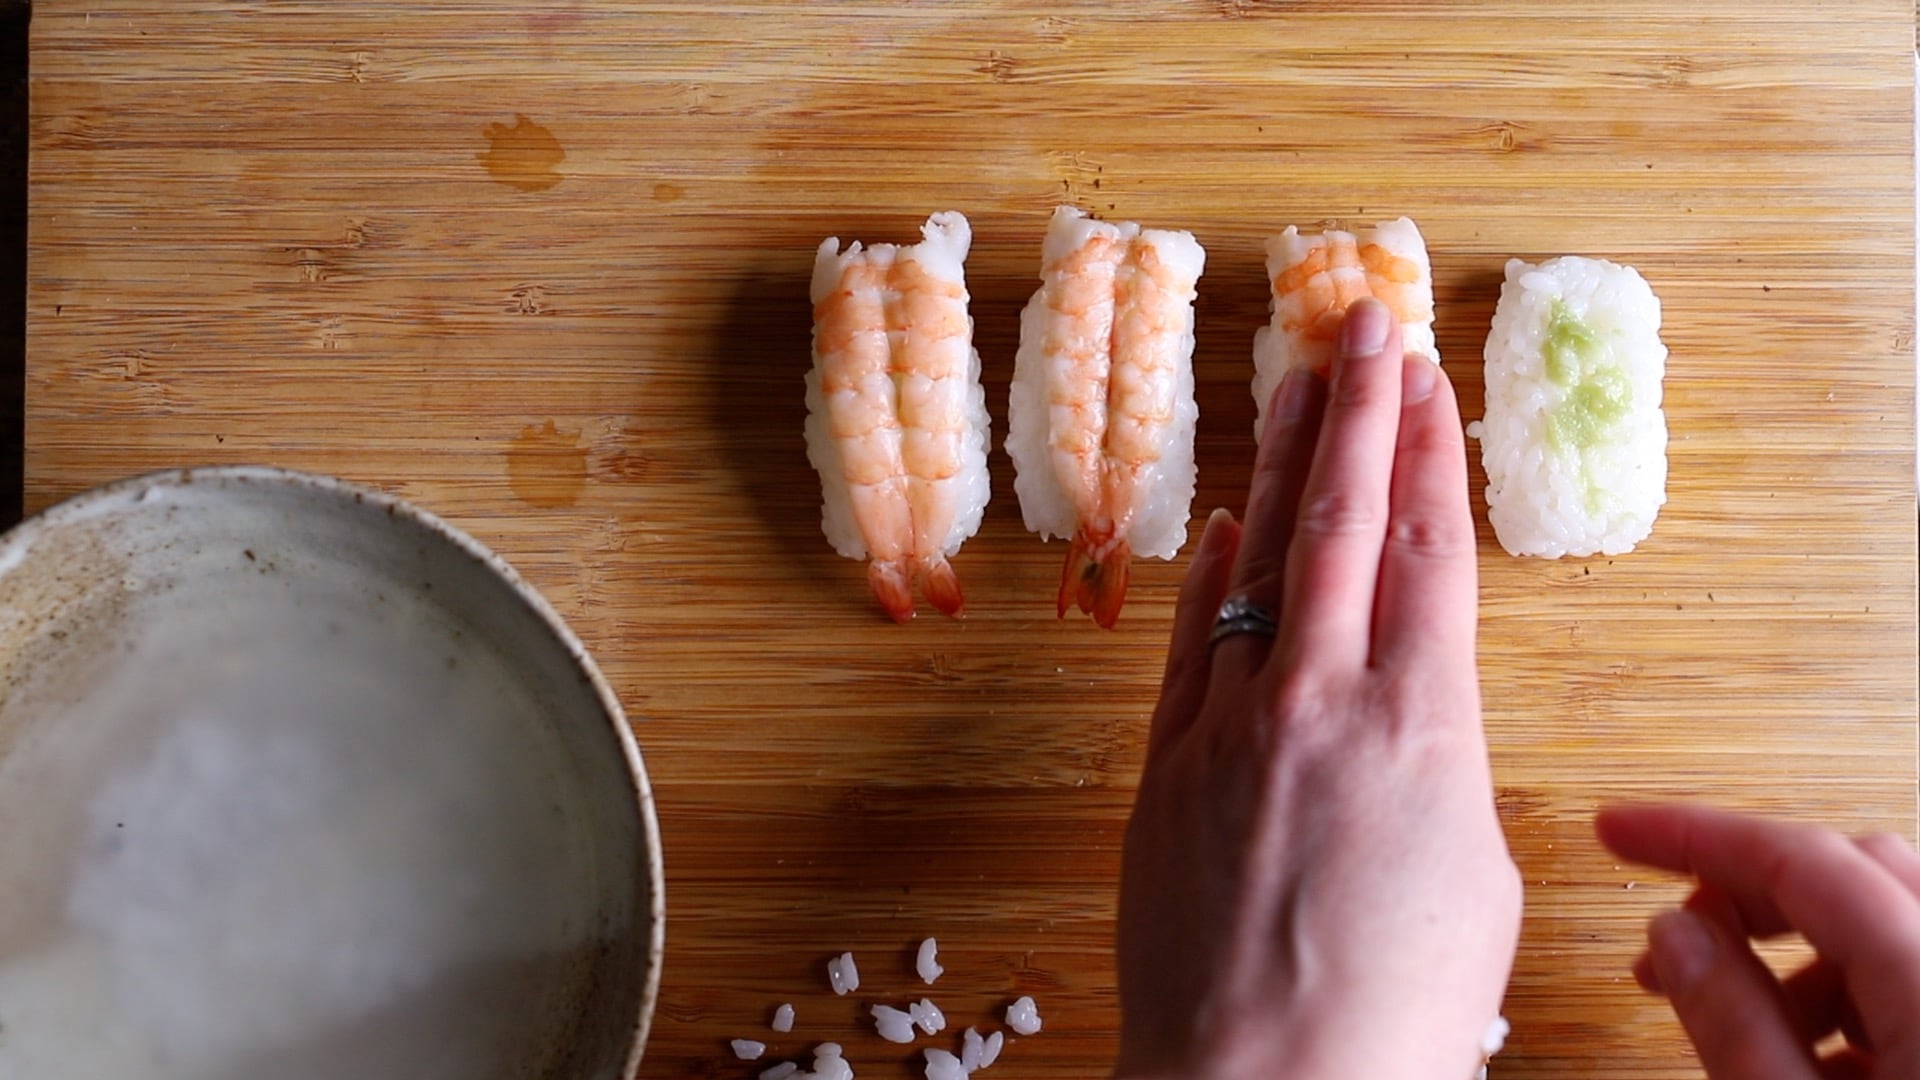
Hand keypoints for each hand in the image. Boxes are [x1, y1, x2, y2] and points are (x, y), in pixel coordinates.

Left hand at [1114, 298, 1522, 1078]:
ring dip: (1276, 465)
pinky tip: (1216, 521)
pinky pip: (1187, 643)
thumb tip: (1404, 716)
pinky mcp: (1163, 767)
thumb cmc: (1397, 1012)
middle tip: (1358, 320)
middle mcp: (1317, 700)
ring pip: (1255, 562)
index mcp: (1420, 724)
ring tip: (1291, 384)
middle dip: (1352, 410)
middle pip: (1340, 524)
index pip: (1426, 550)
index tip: (1423, 375)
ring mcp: (1228, 725)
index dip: (1424, 450)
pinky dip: (1205, 576)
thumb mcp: (1471, 873)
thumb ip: (1436, 762)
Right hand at [1598, 804, 1919, 1077]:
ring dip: (1803, 954)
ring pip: (1888, 926)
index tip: (1617, 830)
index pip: (1801, 860)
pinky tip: (1810, 1061)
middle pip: (1854, 872)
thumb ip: (1738, 1026)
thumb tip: (1678, 935)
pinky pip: (1916, 975)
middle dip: (1749, 892)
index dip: (1694, 835)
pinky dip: (1856, 995)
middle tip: (1676, 933)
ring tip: (1737, 1020)